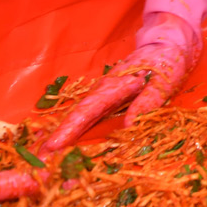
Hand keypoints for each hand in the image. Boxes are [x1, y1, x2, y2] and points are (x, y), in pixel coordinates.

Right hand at [40, 14, 199, 151]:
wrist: (167, 45)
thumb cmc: (166, 63)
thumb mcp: (163, 82)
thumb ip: (147, 101)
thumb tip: (129, 125)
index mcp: (113, 86)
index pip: (87, 111)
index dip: (69, 129)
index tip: (52, 146)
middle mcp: (102, 91)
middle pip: (76, 117)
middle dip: (57, 138)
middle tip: (40, 162)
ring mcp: (103, 95)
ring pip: (80, 118)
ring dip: (63, 137)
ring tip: (44, 161)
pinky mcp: (107, 100)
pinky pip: (87, 118)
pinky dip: (74, 132)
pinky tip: (65, 147)